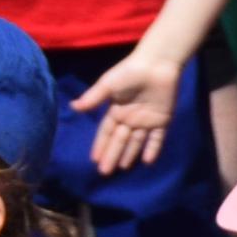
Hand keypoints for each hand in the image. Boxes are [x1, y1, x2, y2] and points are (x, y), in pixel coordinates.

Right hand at [70, 48, 184, 174]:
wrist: (157, 64)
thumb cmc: (130, 72)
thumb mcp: (108, 85)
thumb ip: (93, 98)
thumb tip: (73, 107)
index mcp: (117, 110)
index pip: (107, 132)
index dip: (101, 145)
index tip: (94, 160)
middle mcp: (130, 118)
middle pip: (120, 140)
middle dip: (112, 155)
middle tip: (105, 172)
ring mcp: (147, 119)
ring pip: (136, 142)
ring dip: (129, 155)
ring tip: (121, 169)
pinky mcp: (163, 119)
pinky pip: (157, 137)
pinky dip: (153, 149)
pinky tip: (147, 161)